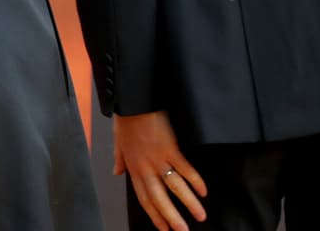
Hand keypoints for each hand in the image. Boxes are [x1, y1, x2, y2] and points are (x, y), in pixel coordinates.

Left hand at [113, 111, 206, 230]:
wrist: (133, 102)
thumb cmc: (126, 117)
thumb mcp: (118, 140)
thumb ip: (119, 158)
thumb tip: (116, 171)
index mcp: (134, 167)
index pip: (145, 198)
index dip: (155, 215)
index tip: (164, 228)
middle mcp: (145, 168)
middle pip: (159, 199)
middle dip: (172, 218)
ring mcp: (158, 159)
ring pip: (175, 188)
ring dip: (188, 204)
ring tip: (200, 216)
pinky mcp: (170, 148)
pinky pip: (184, 168)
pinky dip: (195, 181)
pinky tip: (203, 191)